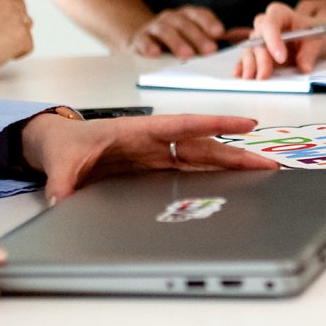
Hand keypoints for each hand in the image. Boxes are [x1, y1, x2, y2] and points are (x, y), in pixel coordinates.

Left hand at [21, 111, 279, 201]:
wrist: (57, 146)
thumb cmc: (64, 145)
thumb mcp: (61, 162)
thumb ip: (63, 181)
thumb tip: (61, 200)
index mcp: (137, 132)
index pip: (184, 126)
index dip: (216, 125)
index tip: (246, 125)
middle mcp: (153, 142)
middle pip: (203, 146)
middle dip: (236, 153)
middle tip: (268, 163)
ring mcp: (157, 156)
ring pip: (201, 159)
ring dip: (230, 165)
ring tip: (261, 173)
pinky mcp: (155, 169)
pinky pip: (189, 172)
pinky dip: (212, 176)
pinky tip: (231, 185)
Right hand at [129, 5, 226, 57]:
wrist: (142, 36)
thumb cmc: (176, 37)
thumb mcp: (196, 34)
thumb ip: (219, 36)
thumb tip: (248, 35)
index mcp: (187, 15)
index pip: (199, 14)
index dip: (209, 22)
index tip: (220, 33)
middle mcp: (171, 18)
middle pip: (185, 23)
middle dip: (198, 36)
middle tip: (209, 50)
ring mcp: (155, 27)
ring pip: (166, 30)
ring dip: (177, 42)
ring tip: (187, 55)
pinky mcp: (140, 39)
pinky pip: (144, 40)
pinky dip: (149, 46)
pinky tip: (156, 53)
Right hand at [237, 2, 313, 78]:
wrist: (307, 39)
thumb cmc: (309, 34)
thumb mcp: (315, 39)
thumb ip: (309, 52)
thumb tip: (304, 67)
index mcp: (279, 14)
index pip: (271, 23)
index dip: (273, 40)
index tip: (281, 58)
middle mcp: (265, 24)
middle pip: (258, 38)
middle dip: (261, 58)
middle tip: (264, 75)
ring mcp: (258, 39)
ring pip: (250, 50)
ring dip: (250, 65)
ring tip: (251, 78)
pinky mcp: (255, 52)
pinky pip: (245, 58)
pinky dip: (242, 67)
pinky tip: (240, 74)